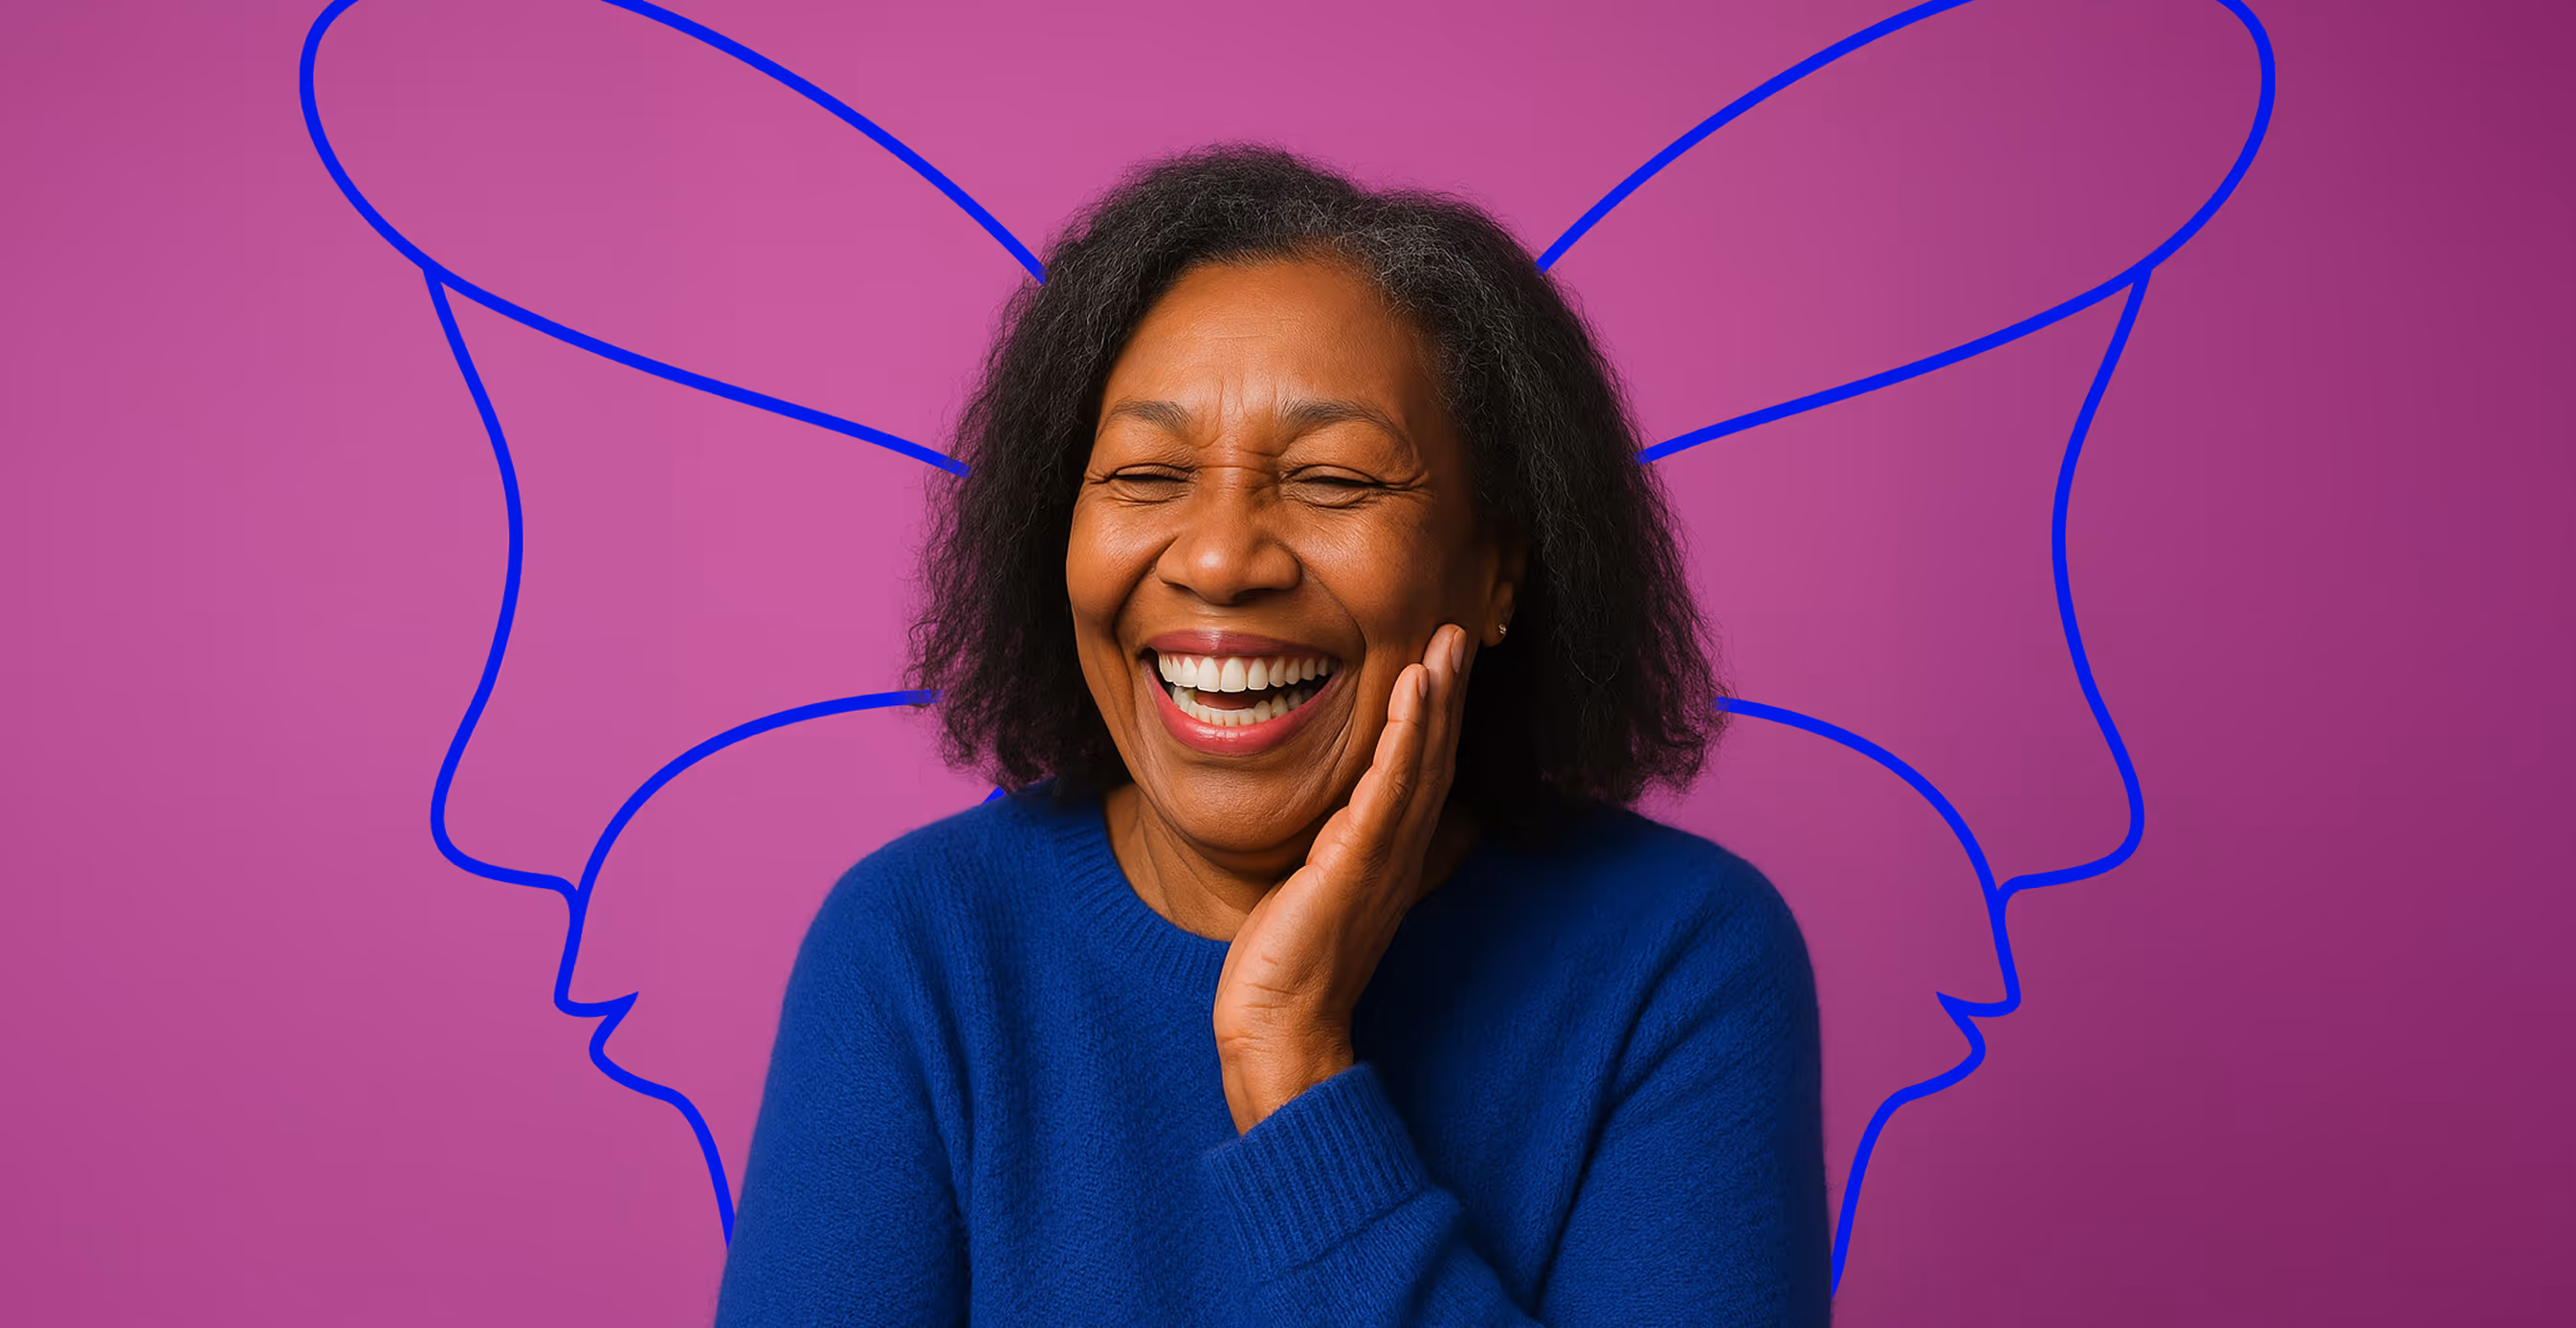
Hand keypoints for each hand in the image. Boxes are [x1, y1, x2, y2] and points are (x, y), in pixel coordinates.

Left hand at [1211, 622, 1473, 1133]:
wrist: (1280, 1027)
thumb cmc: (1287, 966)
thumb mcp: (1311, 891)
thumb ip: (1328, 853)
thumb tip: (1325, 828)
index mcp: (1387, 853)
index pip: (1419, 770)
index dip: (1434, 716)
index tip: (1440, 662)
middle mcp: (1397, 850)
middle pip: (1434, 755)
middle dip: (1449, 691)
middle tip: (1461, 631)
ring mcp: (1383, 854)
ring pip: (1422, 760)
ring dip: (1438, 696)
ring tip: (1450, 639)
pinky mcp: (1360, 860)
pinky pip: (1392, 785)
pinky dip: (1409, 733)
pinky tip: (1416, 687)